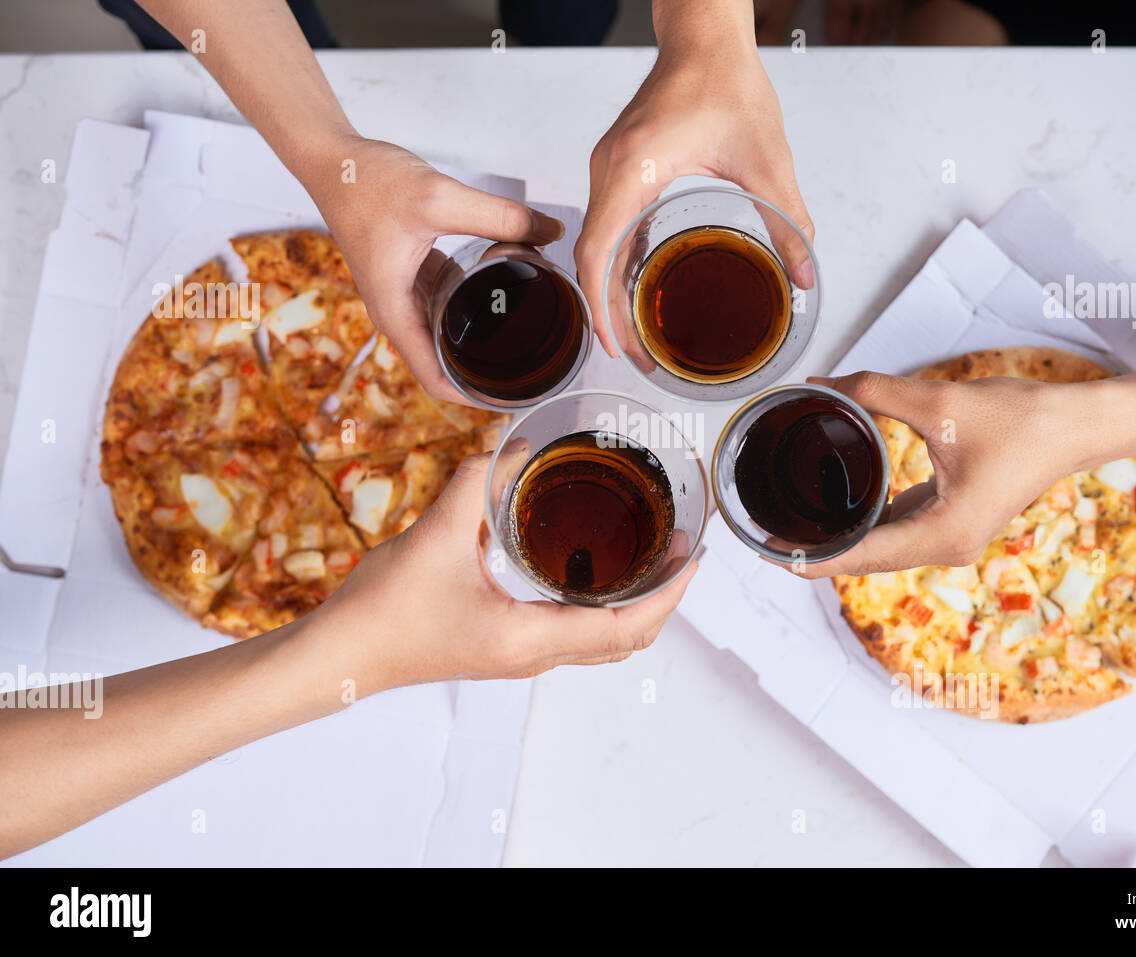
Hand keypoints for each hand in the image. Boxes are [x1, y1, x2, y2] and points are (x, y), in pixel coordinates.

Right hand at [305, 136, 565, 400]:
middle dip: (486, 373)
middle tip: (534, 371)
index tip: (514, 400)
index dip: (475, 399)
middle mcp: (397, 312)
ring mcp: (403, 294)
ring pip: (447, 333)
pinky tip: (505, 294)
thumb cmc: (367, 181)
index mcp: (396, 312)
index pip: (437, 379)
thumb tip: (553, 231)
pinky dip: (473, 304)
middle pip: (445, 363)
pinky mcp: (411, 274)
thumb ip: (500, 216)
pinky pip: (446, 301)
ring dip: (480, 339)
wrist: (331, 158)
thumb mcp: (440, 199)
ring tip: (528, 339)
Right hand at [318, 453, 699, 690]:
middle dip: (661, 598)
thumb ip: (477, 482)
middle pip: (625, 640)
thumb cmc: (384, 611)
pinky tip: (586, 567)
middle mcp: (535, 656)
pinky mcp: (503, 647)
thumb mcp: (436, 535)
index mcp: (531, 638)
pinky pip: (571, 633)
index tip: (692, 556)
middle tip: (676, 549)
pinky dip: (598, 606)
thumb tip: (512, 440)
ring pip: (600, 641)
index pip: (628, 626)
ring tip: (646, 554)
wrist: (341, 654)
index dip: (670, 593)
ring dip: (633, 604)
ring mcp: (520, 657)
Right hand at [574, 32, 813, 356]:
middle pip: (591, 256)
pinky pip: (607, 223)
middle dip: (606, 310)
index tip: (613, 342)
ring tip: (633, 329)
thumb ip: (788, 220)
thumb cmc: (725, 82)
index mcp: (634, 168)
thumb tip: (804, 274)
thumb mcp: (767, 161)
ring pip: (597, 242)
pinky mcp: (619, 167)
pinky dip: (617, 260)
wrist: (705, 38)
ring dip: (609, 287)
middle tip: (632, 353)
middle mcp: (610, 170)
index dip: (601, 304)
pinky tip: (637, 285)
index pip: (598, 250)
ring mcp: (609, 168)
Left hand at [791, 371, 1096, 576]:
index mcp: (943, 533)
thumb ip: (874, 391)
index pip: (859, 555)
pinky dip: (867, 524)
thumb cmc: (1022, 420)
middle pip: (865, 559)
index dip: (810, 556)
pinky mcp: (955, 523)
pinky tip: (838, 508)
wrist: (1075, 426)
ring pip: (881, 548)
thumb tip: (823, 383)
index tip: (769, 552)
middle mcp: (947, 547)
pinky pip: (899, 532)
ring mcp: (952, 539)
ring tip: (791, 525)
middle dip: (816, 550)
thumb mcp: (938, 401)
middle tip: (764, 535)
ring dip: (840, 538)